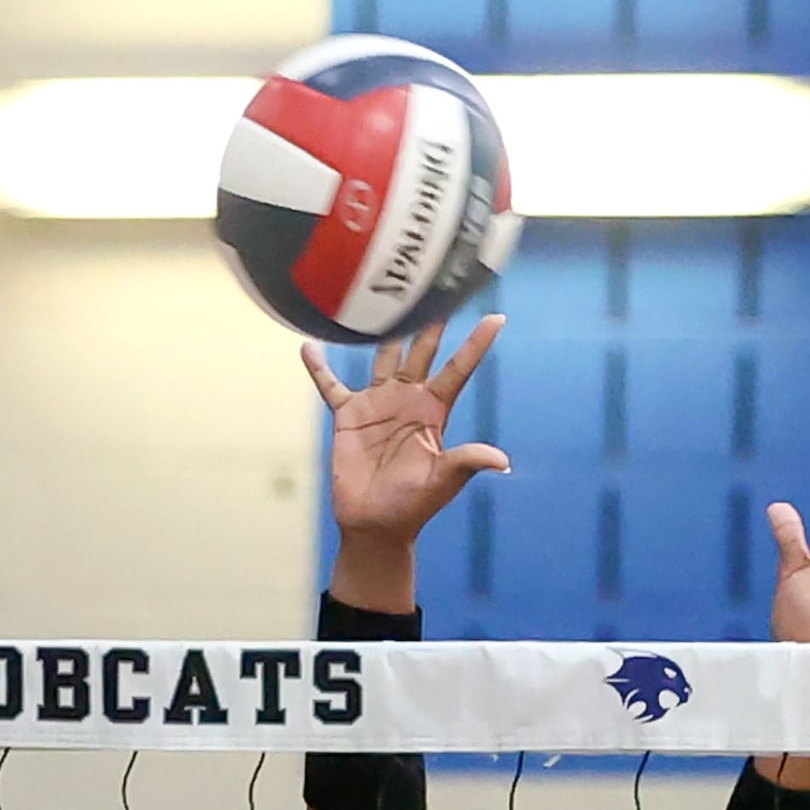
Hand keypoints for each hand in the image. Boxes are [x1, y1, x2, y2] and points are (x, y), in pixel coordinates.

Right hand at [305, 316, 509, 545]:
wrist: (374, 523)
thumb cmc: (413, 505)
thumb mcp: (443, 482)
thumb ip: (467, 462)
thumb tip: (501, 461)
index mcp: (435, 410)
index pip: (459, 370)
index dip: (476, 345)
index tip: (496, 318)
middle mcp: (408, 398)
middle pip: (421, 351)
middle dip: (429, 322)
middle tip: (436, 286)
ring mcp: (377, 403)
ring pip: (381, 357)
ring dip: (382, 332)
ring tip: (380, 298)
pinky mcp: (348, 415)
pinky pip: (332, 386)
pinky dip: (320, 368)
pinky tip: (309, 346)